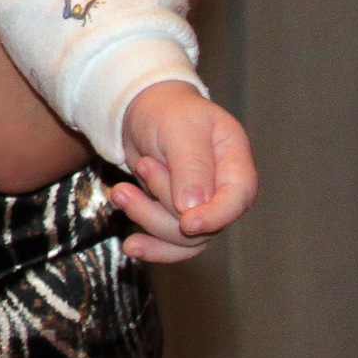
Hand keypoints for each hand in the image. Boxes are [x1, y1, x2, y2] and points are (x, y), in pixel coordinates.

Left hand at [111, 80, 257, 262]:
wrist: (142, 112)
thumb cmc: (167, 111)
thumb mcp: (179, 128)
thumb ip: (191, 166)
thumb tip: (193, 209)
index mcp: (234, 160)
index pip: (238, 197)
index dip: (216, 215)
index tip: (188, 223)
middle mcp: (223, 189)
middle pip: (205, 223)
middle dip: (163, 204)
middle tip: (142, 166)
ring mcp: (202, 207)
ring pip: (183, 237)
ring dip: (147, 217)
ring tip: (119, 191)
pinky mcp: (180, 217)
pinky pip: (172, 244)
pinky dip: (150, 245)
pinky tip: (130, 245)